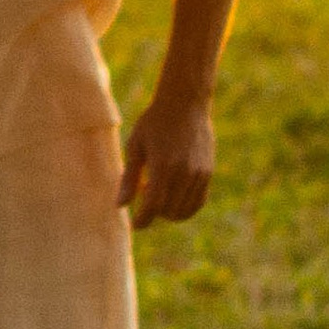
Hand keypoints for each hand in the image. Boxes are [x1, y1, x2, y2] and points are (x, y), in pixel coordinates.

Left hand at [120, 89, 215, 227]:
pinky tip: (173, 193)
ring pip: (184, 210)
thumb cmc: (154, 123)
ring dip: (168, 210)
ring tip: (158, 189)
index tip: (136, 224)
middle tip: (144, 190)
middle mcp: (183, 173)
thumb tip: (120, 206)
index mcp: (163, 166)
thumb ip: (129, 178)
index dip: (143, 220)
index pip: (153, 206)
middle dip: (154, 212)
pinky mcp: (208, 173)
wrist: (185, 104)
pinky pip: (198, 202)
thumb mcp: (135, 147)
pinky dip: (185, 206)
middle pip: (168, 211)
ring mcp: (199, 174)